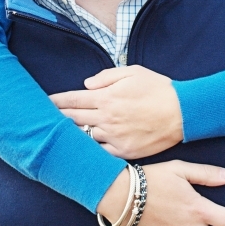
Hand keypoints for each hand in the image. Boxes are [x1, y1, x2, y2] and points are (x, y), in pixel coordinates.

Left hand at [49, 65, 182, 158]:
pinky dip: (91, 150)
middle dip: (56, 117)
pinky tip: (82, 149)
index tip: (43, 102)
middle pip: (72, 118)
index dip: (55, 101)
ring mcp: (114, 137)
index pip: (73, 99)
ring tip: (59, 135)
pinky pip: (100, 153)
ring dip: (72, 134)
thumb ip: (106, 76)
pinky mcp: (124, 152)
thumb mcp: (132, 72)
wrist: (182, 112)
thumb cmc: (158, 88)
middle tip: (42, 118)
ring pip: (84, 137)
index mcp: (106, 97)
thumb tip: (86, 84)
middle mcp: (106, 118)